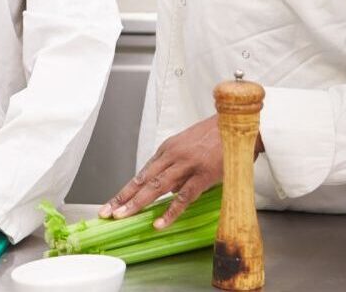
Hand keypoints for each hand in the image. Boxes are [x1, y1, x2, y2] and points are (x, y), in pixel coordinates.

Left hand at [99, 115, 227, 228]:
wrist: (238, 122)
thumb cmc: (216, 135)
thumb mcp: (190, 146)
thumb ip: (178, 167)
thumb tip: (169, 190)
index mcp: (169, 148)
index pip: (142, 173)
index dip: (126, 189)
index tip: (112, 203)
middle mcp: (173, 155)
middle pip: (143, 180)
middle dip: (124, 197)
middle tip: (107, 212)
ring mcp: (187, 165)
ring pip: (157, 187)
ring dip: (138, 202)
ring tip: (124, 216)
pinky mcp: (203, 174)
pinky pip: (183, 197)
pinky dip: (170, 211)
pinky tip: (159, 223)